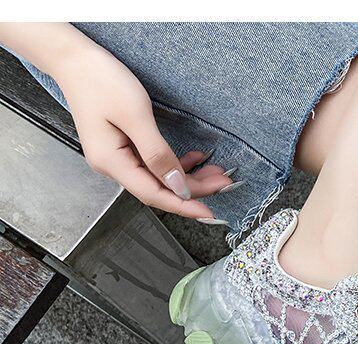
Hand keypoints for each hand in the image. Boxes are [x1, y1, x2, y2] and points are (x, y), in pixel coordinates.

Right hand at [52, 44, 233, 218]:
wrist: (74, 60)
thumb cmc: (101, 81)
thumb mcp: (135, 115)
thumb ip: (157, 153)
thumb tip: (177, 185)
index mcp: (111, 162)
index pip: (153, 194)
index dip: (183, 204)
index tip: (209, 211)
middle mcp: (112, 166)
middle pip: (159, 188)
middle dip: (193, 189)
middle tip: (224, 183)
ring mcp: (117, 157)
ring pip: (159, 177)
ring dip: (188, 177)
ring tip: (217, 172)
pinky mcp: (124, 146)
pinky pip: (154, 164)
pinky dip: (176, 164)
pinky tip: (196, 158)